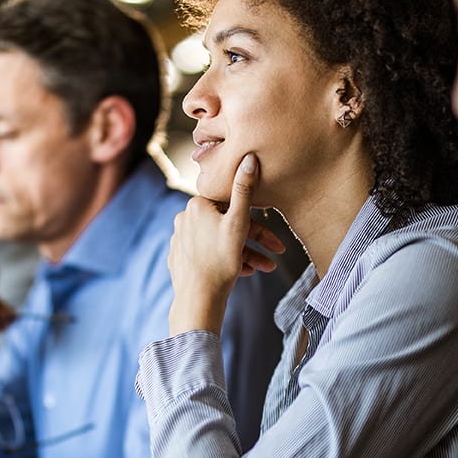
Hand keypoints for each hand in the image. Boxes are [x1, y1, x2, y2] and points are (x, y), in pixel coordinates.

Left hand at [168, 153, 285, 335]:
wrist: (198, 299)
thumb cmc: (220, 261)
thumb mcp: (238, 223)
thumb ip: (244, 190)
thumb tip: (249, 158)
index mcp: (196, 205)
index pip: (232, 204)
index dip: (256, 217)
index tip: (273, 232)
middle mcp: (184, 219)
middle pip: (228, 225)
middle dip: (255, 240)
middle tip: (277, 253)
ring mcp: (181, 240)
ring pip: (221, 242)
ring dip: (246, 253)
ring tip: (265, 268)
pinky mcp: (180, 259)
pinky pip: (209, 254)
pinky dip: (228, 261)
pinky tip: (245, 272)